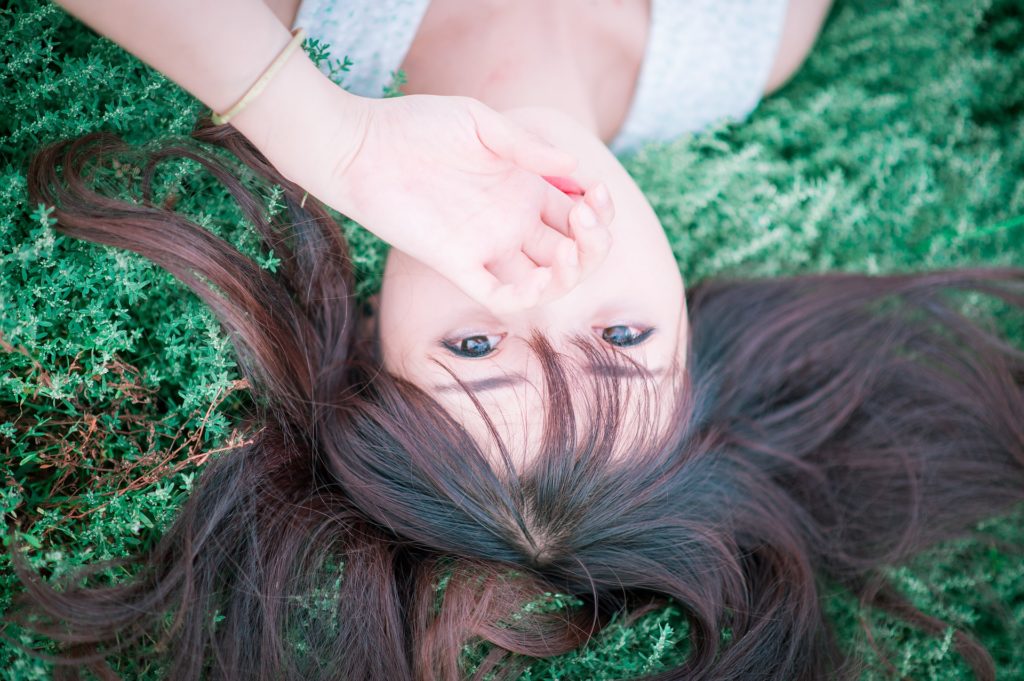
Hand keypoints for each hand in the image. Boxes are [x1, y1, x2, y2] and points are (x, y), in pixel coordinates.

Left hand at [309, 94, 613, 313]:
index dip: (600, 210)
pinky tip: (545, 277)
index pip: (580, 214)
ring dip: (574, 271)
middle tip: (588, 213)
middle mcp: (511, 222)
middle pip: (573, 250)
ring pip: (547, 280)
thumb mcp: (480, 122)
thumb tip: (575, 165)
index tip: (597, 190)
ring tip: (574, 245)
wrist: (362, 146)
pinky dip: (531, 296)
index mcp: (523, 189)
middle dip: (596, 240)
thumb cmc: (416, 126)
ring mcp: (488, 246)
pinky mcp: (458, 265)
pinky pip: (502, 297)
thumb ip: (526, 145)